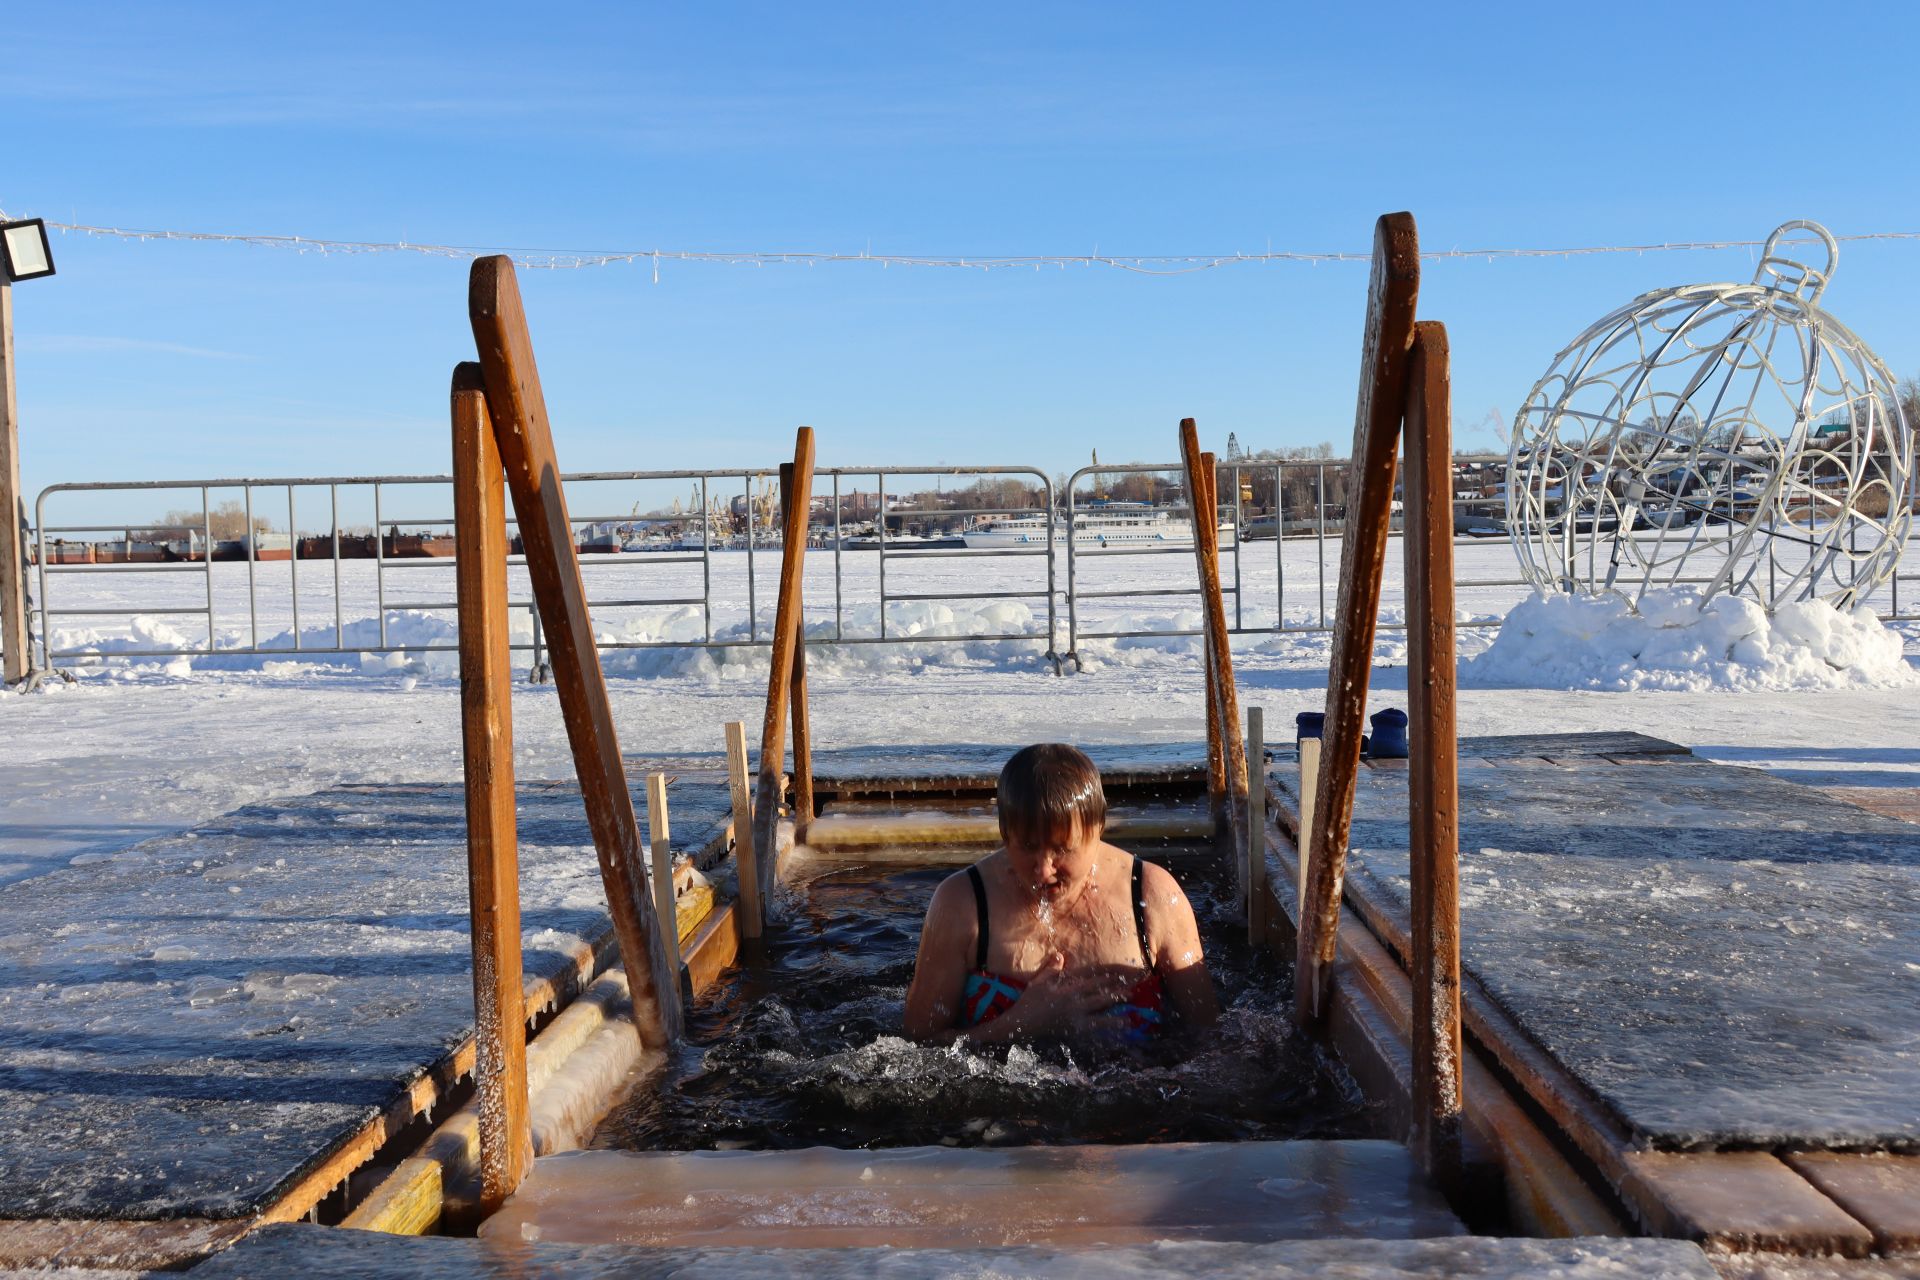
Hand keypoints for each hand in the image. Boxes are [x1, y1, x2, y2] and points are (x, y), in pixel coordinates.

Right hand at [995, 954, 1129, 1040]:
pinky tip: (1121, 1023)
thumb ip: (1051, 969)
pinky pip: (1096, 1026)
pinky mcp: (1075, 1029)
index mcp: (1065, 987)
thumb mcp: (1038, 983)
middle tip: (1133, 984)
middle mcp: (1073, 1000)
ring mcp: (1075, 1015)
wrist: (1020, 1026)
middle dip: (1116, 987)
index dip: (1106, 974)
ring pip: (1100, 1007)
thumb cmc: (1028, 1003)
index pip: (1089, 977)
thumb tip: (1060, 954)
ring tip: (1131, 1000)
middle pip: (1099, 991)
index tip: (1119, 971)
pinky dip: (1110, 1024)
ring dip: (1116, 1002)